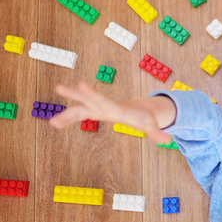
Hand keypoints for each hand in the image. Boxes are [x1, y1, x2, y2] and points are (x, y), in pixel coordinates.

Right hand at [48, 81, 173, 143]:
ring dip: (66, 114)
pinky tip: (55, 124)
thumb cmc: (145, 117)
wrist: (142, 110)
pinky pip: (79, 115)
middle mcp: (104, 106)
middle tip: (58, 87)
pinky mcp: (96, 113)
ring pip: (79, 109)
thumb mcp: (150, 125)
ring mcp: (98, 109)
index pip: (102, 100)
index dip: (91, 93)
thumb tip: (169, 139)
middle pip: (87, 99)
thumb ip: (157, 132)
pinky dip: (67, 119)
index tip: (81, 82)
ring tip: (51, 122)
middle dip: (74, 93)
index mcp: (115, 108)